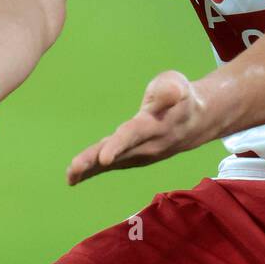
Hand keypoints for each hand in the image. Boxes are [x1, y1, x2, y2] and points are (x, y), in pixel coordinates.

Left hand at [66, 70, 208, 184]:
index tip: (104, 158)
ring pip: (110, 163)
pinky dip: (91, 172)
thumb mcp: (178, 86)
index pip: (133, 135)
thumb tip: (172, 91)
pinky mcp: (131, 159)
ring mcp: (138, 156)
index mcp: (154, 126)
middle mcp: (145, 146)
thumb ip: (171, 89)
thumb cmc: (182, 99)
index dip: (118, 145)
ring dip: (89, 170)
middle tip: (73, 169)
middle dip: (94, 161)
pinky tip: (72, 178)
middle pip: (116, 154)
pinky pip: (108, 166)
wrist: (195, 123)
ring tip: (69, 177)